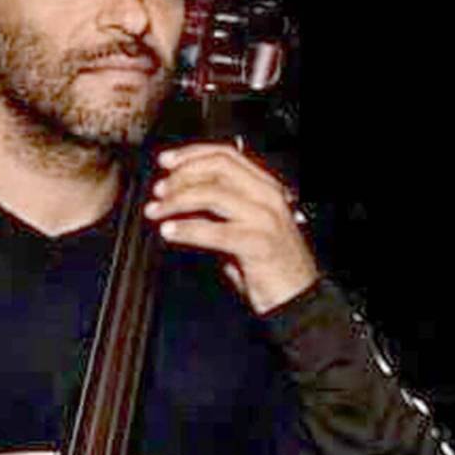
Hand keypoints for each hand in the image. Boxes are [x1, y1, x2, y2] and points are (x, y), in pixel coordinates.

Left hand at [143, 142, 318, 314]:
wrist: (297, 300)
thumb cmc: (267, 265)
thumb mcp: (240, 226)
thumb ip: (215, 208)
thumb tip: (176, 194)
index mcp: (264, 186)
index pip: (226, 154)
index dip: (191, 154)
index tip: (165, 161)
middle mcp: (267, 196)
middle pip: (218, 167)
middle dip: (182, 175)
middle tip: (159, 190)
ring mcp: (265, 218)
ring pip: (213, 194)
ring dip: (177, 200)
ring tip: (156, 212)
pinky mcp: (259, 243)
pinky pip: (215, 230)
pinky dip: (186, 229)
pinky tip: (169, 232)